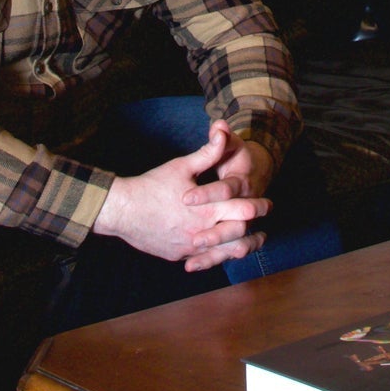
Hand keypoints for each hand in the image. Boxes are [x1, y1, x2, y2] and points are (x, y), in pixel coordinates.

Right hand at [93, 120, 270, 272]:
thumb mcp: (181, 166)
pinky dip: (215, 256)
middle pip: (240, 236)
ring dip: (241, 248)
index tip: (267, 204)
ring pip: (224, 254)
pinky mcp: (178, 255)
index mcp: (207, 208)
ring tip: (250, 244)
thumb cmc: (152, 185)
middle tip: (264, 228)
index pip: (244, 209)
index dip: (259, 206)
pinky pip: (203, 260)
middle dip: (255, 232)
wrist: (122, 210)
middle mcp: (201, 231)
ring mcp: (189, 247)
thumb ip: (207, 152)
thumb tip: (223, 131)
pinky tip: (220, 251)